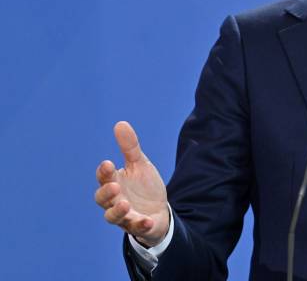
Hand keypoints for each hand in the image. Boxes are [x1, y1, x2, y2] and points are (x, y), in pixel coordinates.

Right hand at [94, 121, 169, 246]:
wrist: (158, 209)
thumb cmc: (143, 186)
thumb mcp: (139, 165)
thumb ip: (129, 148)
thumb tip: (120, 123)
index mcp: (113, 183)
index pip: (103, 178)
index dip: (104, 172)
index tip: (108, 163)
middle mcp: (114, 201)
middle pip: (102, 199)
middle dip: (106, 194)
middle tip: (114, 186)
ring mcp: (125, 216)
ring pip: (113, 217)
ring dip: (117, 212)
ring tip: (125, 205)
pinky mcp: (138, 226)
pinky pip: (136, 228)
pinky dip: (141, 225)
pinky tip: (147, 220)